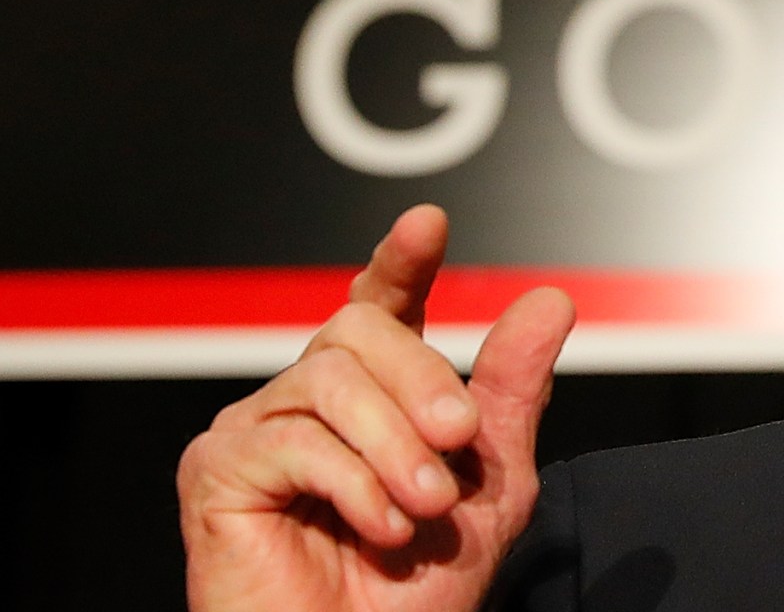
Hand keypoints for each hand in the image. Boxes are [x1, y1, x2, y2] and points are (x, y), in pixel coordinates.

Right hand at [178, 205, 575, 611]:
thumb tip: (550, 298)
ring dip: (394, 446)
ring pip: (327, 380)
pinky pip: (290, 440)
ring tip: (424, 507)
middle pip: (356, 330)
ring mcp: (254, 431)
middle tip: (457, 444)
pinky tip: (382, 528)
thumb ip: (511, 391)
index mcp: (371, 393)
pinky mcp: (216, 473)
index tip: (428, 224)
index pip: (380, 306)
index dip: (400, 261)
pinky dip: (353, 483)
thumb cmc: (418, 590)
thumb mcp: (491, 481)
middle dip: (420, 380)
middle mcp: (306, 400)